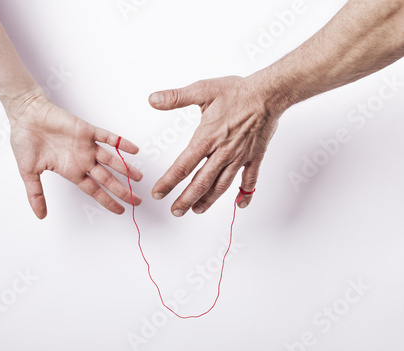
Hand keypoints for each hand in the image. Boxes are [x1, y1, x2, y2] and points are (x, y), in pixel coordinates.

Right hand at [4, 91, 142, 218]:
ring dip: (126, 169)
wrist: (25, 115)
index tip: (120, 210)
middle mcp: (82, 160)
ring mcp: (87, 146)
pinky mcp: (87, 131)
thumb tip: (40, 216)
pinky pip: (108, 137)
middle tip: (137, 201)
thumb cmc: (25, 140)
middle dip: (123, 191)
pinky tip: (134, 150)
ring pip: (111, 160)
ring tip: (139, 178)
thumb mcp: (28, 172)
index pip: (94, 190)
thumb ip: (36, 194)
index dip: (108, 201)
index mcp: (71, 171)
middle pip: (107, 179)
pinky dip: (121, 143)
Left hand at [149, 76, 282, 216]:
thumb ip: (176, 97)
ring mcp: (239, 157)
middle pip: (201, 183)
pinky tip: (240, 205)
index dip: (168, 182)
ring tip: (197, 210)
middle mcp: (222, 152)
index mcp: (207, 138)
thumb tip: (153, 99)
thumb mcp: (203, 90)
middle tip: (175, 211)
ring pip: (222, 185)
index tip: (158, 193)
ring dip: (208, 200)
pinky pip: (250, 180)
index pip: (182, 166)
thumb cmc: (237, 91)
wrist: (269, 93)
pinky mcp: (255, 157)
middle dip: (186, 199)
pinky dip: (246, 194)